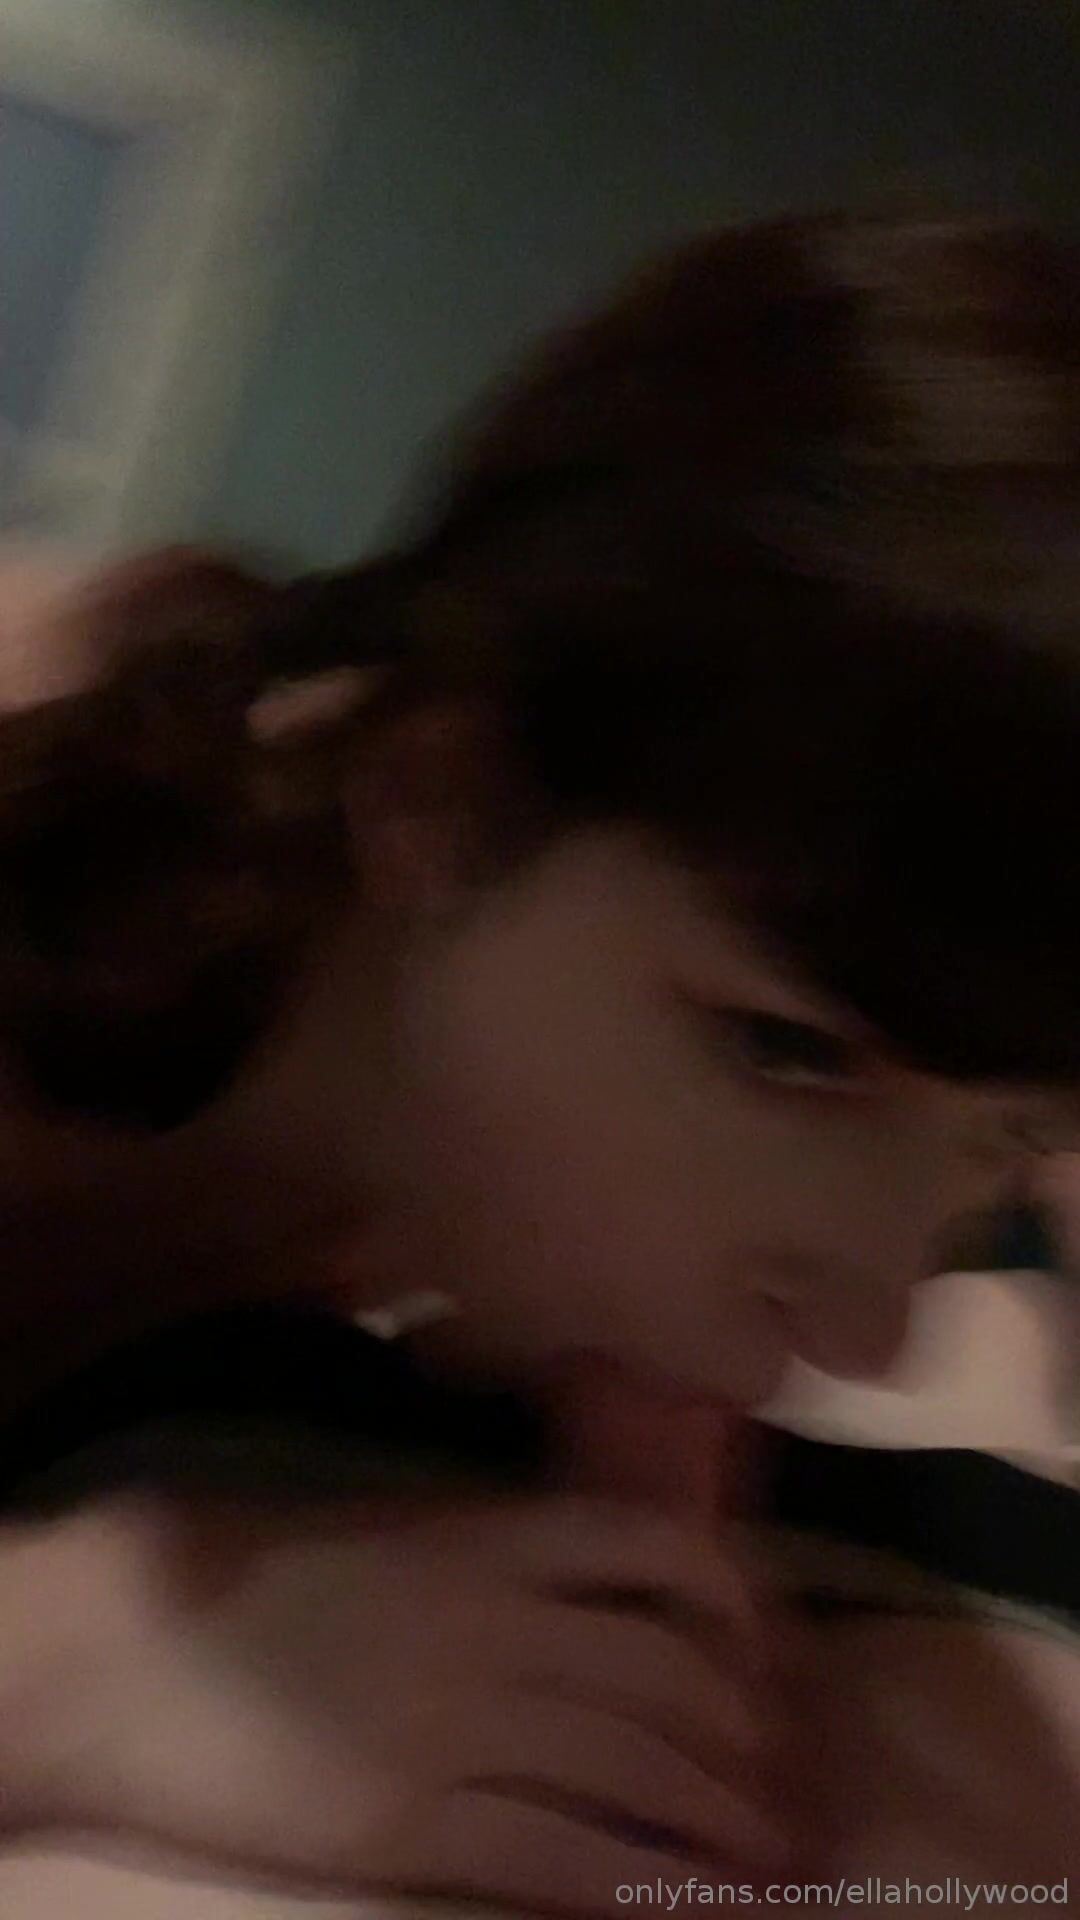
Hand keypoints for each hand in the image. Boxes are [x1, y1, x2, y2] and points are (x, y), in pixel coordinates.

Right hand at [7, 1489, 789, 1913]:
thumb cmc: (252, 1572)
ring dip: (718, 1818)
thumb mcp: (392, 1527)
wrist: (134, 1644)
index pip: (652, 1547)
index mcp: (488, 1536)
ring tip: (768, 1855)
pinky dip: (648, 1888)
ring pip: (637, 1769)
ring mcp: (462, 1723)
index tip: (764, 1647)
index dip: (730, 1599)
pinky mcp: (414, 1822)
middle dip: (743, 1734)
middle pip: (667, 1675)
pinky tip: (698, 1909)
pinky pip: (562, 1859)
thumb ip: (494, 1551)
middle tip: (779, 1779)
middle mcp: (499, 1621)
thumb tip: (589, 1592)